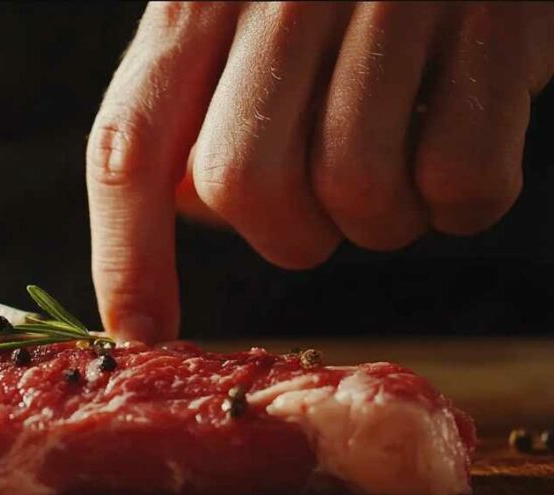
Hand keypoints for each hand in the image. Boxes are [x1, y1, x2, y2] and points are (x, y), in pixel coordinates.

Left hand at [87, 2, 553, 341]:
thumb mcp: (238, 18)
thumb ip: (194, 107)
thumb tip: (191, 209)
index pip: (130, 146)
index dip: (128, 255)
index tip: (140, 335)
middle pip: (243, 186)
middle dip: (283, 237)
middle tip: (320, 212)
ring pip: (352, 191)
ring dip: (375, 223)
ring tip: (394, 172)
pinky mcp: (494, 16)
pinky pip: (459, 178)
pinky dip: (460, 202)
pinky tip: (456, 155)